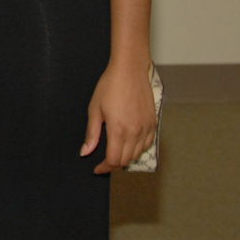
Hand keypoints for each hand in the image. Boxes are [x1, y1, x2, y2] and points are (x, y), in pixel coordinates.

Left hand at [82, 58, 157, 172]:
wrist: (129, 70)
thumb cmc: (110, 86)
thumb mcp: (94, 109)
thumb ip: (91, 133)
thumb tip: (85, 152)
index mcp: (118, 130)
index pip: (113, 160)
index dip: (104, 167)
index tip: (97, 168)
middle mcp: (135, 132)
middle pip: (125, 160)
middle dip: (113, 164)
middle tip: (103, 160)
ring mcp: (146, 128)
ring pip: (137, 154)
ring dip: (125, 157)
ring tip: (114, 150)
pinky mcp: (153, 123)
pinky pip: (147, 144)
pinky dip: (138, 148)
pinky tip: (129, 143)